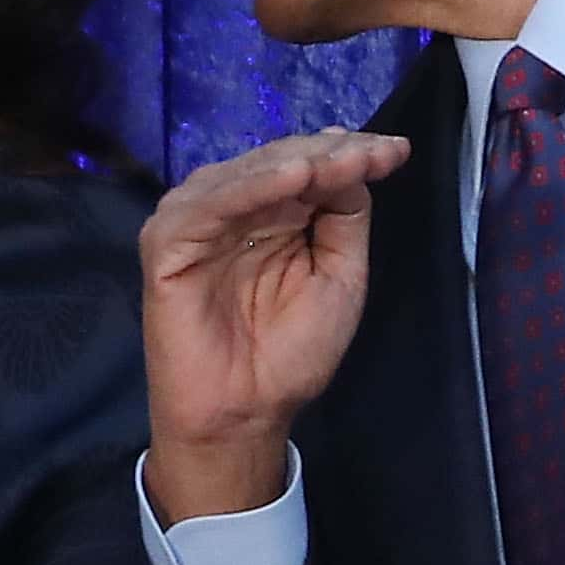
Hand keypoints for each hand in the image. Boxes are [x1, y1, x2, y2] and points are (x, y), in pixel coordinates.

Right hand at [138, 126, 409, 522]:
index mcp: (273, 214)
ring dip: (296, 162)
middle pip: (281, 161)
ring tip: (338, 160)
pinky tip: (291, 178)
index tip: (397, 151)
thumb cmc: (291, 354)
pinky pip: (208, 205)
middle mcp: (235, 208)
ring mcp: (198, 222)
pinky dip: (249, 187)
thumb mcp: (339, 276)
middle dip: (331, 154)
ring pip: (247, 174)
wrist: (246, 413)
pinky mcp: (166, 242)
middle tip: (375, 153)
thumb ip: (344, 218)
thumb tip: (354, 161)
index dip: (353, 155)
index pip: (310, 166)